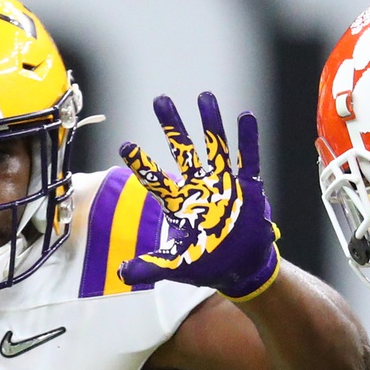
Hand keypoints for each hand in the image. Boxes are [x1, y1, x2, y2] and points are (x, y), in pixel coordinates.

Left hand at [117, 93, 279, 298]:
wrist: (241, 268)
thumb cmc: (206, 263)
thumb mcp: (175, 265)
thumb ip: (149, 267)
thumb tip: (120, 274)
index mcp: (179, 202)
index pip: (155, 179)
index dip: (141, 163)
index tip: (125, 145)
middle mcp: (199, 186)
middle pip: (183, 150)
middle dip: (173, 125)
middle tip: (160, 100)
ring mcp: (224, 183)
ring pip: (215, 146)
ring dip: (210, 122)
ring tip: (204, 96)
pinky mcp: (248, 187)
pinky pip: (249, 159)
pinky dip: (248, 139)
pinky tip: (245, 116)